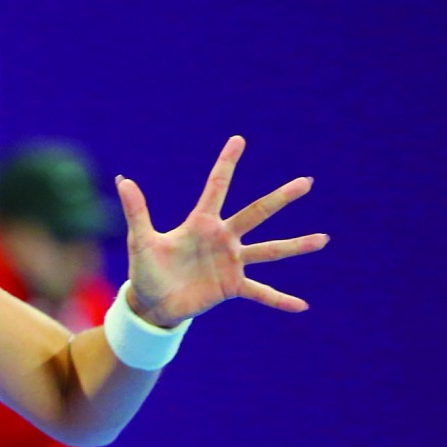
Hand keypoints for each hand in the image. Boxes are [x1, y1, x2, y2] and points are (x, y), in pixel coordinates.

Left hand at [118, 135, 328, 327]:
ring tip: (323, 239)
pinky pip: (261, 292)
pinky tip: (302, 306)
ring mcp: (231, 262)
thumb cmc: (147, 269)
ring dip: (295, 246)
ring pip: (269, 250)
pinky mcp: (233, 287)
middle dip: (280, 198)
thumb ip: (137, 212)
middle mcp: (223, 238)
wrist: (153, 302)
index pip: (217, 187)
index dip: (226, 164)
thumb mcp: (141, 241)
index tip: (239, 139)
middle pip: (256, 213)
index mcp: (201, 223)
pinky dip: (280, 299)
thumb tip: (122, 180)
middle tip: (306, 182)